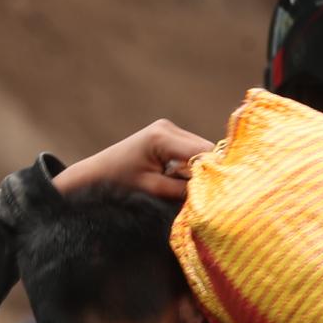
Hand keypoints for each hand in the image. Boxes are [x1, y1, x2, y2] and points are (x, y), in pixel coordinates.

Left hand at [51, 119, 212, 200]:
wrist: (96, 174)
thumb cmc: (119, 183)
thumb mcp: (153, 190)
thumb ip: (183, 190)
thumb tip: (212, 195)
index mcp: (162, 136)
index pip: (203, 151)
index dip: (217, 170)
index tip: (225, 192)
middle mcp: (168, 127)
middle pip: (205, 148)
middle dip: (210, 170)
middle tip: (213, 195)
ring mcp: (169, 129)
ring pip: (201, 150)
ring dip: (202, 169)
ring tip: (197, 190)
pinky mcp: (168, 136)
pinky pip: (191, 151)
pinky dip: (193, 167)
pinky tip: (187, 181)